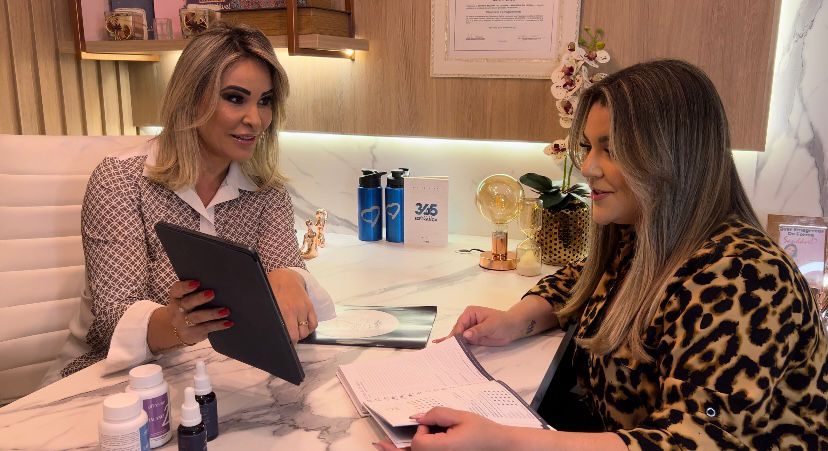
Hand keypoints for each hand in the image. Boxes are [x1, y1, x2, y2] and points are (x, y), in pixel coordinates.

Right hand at [166, 280, 232, 345]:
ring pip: (197, 317)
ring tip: (226, 310)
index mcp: (176, 297)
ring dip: (212, 314)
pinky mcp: (192, 333)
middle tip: (212, 293)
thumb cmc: (190, 307)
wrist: (180, 330)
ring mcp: (183, 323)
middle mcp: (177, 309)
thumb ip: (199, 290)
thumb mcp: (188, 298)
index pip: (177, 290)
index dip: (186, 286)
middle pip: (187, 303)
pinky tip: (228, 322)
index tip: (197, 282)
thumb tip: (220, 282)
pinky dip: (218, 325)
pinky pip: (206, 328)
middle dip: (199, 298)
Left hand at [267, 269, 317, 341]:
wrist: (286, 277)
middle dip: (293, 340)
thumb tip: (267, 331)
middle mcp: (294, 311)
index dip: (286, 341)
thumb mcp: (270, 303)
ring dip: (301, 334)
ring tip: (296, 331)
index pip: (287, 334)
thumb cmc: (275, 290)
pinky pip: (314, 324)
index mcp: (282, 311)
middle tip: (289, 338)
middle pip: (297, 335)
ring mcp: (304, 309)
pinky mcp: (310, 307)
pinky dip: (310, 328)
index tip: (284, 343)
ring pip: (305, 331)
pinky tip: (304, 327)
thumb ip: (272, 317)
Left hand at [374, 407, 509, 450]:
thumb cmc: (484, 433)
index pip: (418, 443)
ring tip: (384, 448)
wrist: (501, 447)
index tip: (431, 426)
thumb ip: (437, 415)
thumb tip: (417, 418)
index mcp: (444, 449)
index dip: (421, 432)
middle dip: (406, 446)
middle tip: (378, 445)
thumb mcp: (461, 417)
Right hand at [434, 306, 520, 345]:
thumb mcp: (491, 325)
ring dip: (451, 344)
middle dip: (450, 340)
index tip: (451, 343)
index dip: (455, 334)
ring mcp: (469, 330)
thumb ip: (478, 330)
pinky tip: (442, 346)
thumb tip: (465, 335)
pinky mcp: (472, 338)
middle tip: (442, 350)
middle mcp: (467, 321)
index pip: (460, 325)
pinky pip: (463, 342)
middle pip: (456, 332)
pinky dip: (455, 345)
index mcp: (470, 313)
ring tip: (440, 352)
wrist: (513, 328)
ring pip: (458, 338)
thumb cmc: (503, 322)